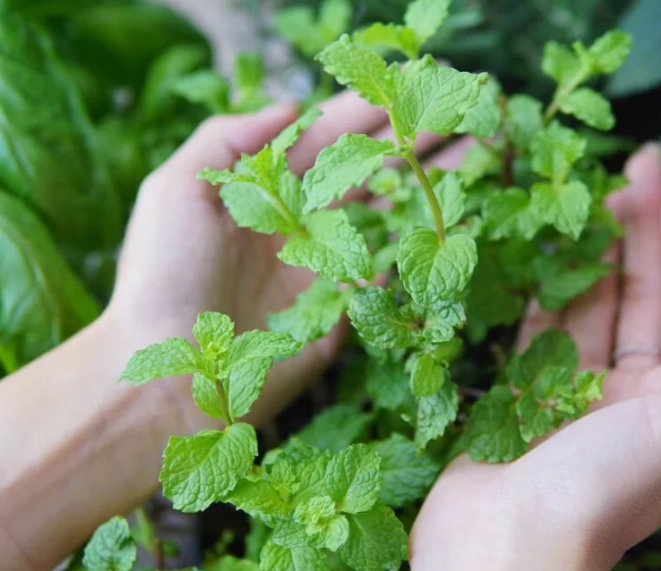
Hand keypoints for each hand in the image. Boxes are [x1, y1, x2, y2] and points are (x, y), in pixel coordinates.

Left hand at [0, 91, 458, 570]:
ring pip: (389, 214)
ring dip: (431, 185)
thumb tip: (291, 106)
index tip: (412, 88)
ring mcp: (327, 266)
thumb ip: (227, 140)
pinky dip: (425, 244)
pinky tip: (457, 217)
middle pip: (368, 171)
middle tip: (462, 113)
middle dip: (414, 142)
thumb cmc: (163, 276)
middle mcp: (301, 223)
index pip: (327, 139)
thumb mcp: (175, 189)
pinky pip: (393, 270)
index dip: (369, 113)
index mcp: (265, 192)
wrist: (173, 372)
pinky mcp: (346, 309)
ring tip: (478, 156)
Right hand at [408, 145, 660, 570]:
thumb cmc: (603, 489)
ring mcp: (574, 393)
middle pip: (641, 294)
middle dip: (644, 228)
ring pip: (590, 303)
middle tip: (640, 164)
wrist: (509, 547)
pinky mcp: (524, 394)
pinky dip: (551, 288)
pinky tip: (556, 249)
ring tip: (599, 191)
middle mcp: (630, 396)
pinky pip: (541, 327)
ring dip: (597, 248)